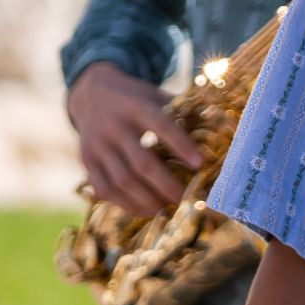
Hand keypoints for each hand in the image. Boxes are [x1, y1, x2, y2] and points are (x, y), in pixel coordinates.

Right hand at [67, 60, 199, 214]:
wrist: (91, 93)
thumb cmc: (134, 99)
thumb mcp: (154, 95)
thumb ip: (179, 110)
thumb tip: (217, 125)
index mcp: (136, 107)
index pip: (161, 126)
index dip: (181, 145)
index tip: (201, 165)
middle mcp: (114, 126)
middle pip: (141, 163)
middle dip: (165, 185)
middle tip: (184, 199)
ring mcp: (97, 145)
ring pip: (122, 181)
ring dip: (146, 200)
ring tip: (166, 210)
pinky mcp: (86, 160)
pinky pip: (104, 189)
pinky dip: (125, 204)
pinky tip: (144, 211)